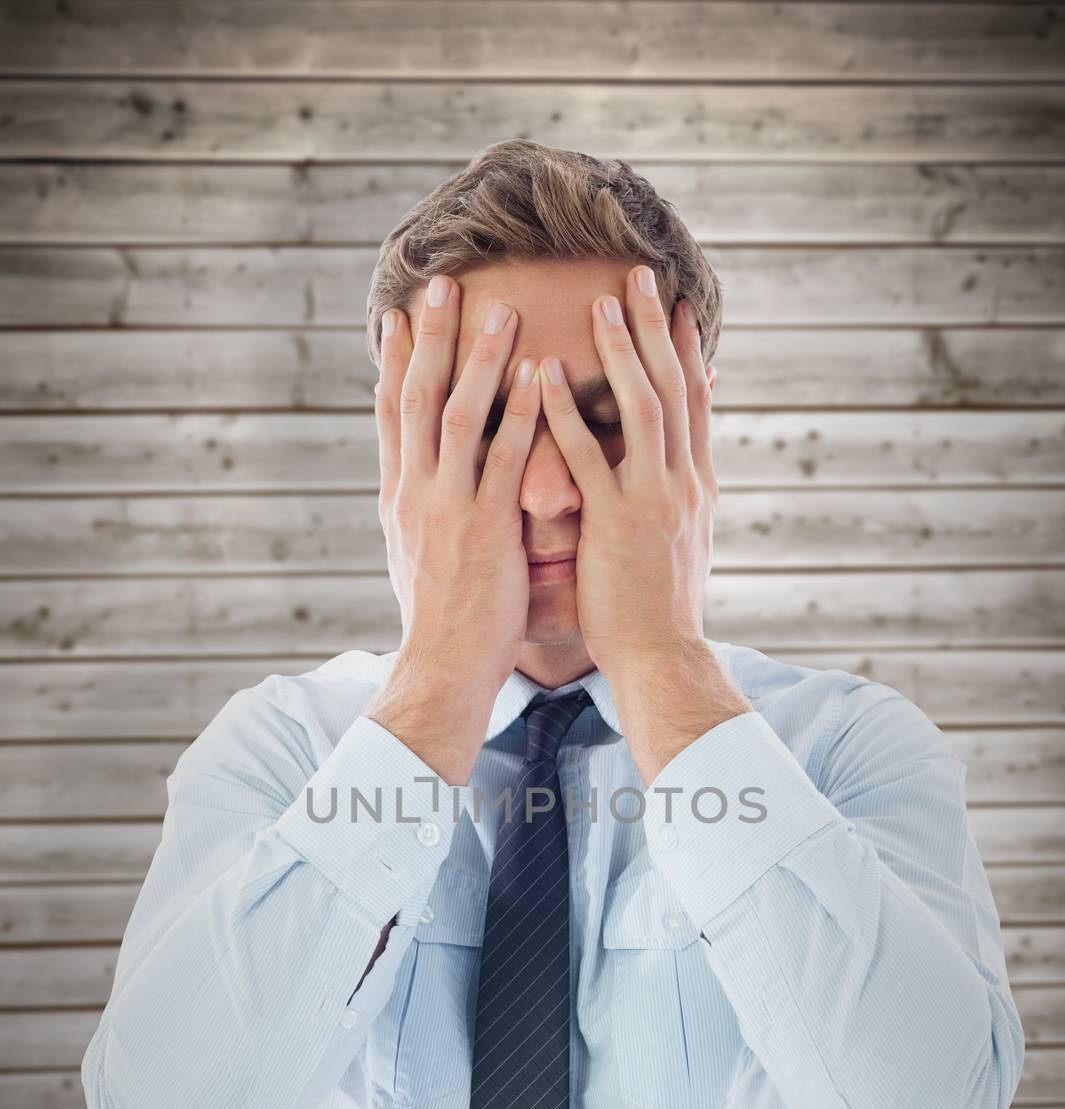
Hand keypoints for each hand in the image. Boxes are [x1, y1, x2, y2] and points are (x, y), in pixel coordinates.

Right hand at [375, 275, 542, 696]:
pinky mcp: (482, 529)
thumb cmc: (440, 619)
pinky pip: (503, 460)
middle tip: (442, 283)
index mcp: (398, 496)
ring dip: (479, 358)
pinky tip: (537, 376)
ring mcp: (445, 508)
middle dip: (430, 337)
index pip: (390, 413)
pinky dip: (519, 414)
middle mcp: (414, 492)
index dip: (395, 360)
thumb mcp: (416, 554)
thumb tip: (424, 480)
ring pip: (455, 415)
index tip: (401, 314)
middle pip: (415, 397)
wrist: (440, 667)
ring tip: (501, 309)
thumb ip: (423, 508)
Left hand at [537, 267, 718, 678]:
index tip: (677, 304)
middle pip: (674, 388)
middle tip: (642, 273)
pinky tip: (545, 374)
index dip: (687, 350)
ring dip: (622, 350)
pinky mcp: (616, 524)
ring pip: (642, 407)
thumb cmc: (660, 610)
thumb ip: (679, 499)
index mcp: (696, 486)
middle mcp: (682, 483)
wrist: (662, 659)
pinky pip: (587, 457)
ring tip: (601, 302)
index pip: (695, 402)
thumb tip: (682, 471)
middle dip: (658, 328)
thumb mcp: (681, 544)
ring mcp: (652, 500)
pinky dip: (567, 412)